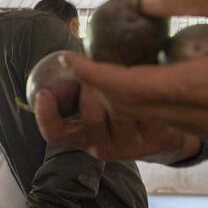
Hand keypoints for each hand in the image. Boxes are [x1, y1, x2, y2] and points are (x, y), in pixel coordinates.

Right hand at [35, 80, 202, 163]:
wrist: (163, 131)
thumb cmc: (123, 110)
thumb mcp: (97, 101)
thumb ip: (80, 87)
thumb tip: (67, 60)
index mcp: (81, 138)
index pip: (55, 133)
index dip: (46, 115)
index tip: (44, 93)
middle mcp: (100, 146)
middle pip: (89, 114)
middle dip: (93, 88)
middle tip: (100, 76)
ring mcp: (127, 146)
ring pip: (117, 110)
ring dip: (121, 90)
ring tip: (128, 87)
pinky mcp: (153, 141)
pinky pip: (144, 109)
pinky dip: (145, 96)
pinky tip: (147, 96)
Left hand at [64, 27, 207, 145]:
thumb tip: (144, 2)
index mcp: (206, 85)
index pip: (130, 87)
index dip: (94, 77)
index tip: (71, 61)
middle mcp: (204, 117)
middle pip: (133, 110)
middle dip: (100, 90)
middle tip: (82, 65)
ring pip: (150, 122)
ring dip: (122, 103)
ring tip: (103, 77)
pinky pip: (172, 128)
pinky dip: (147, 113)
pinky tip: (139, 95)